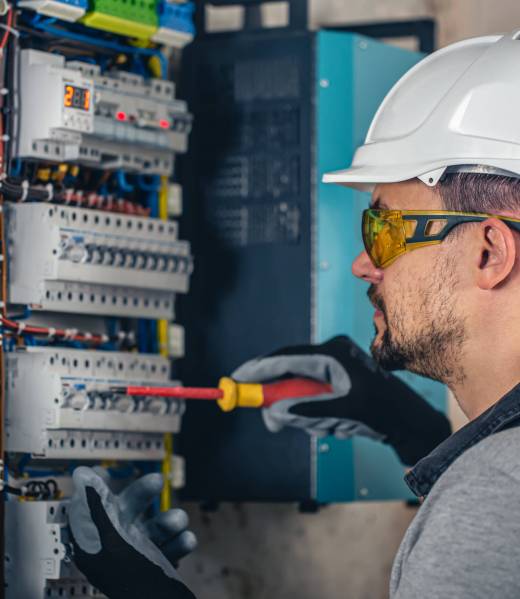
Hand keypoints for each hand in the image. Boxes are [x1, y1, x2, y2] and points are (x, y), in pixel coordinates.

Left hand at [68, 467, 196, 598]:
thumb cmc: (127, 578)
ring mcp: (139, 552)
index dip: (100, 487)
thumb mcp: (108, 539)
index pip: (95, 505)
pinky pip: (171, 545)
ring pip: (155, 525)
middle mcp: (117, 543)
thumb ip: (97, 507)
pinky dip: (181, 541)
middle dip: (145, 492)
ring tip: (181, 520)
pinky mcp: (158, 563)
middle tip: (157, 480)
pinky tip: (188, 540)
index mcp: (98, 539)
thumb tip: (83, 474)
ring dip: (170, 520)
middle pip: (130, 508)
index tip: (106, 470)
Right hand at [232, 335, 450, 464]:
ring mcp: (332, 367)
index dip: (258, 369)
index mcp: (331, 354)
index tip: (236, 381)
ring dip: (304, 413)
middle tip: (273, 422)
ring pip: (298, 389)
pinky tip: (336, 425)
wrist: (408, 420)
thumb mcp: (343, 412)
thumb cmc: (382, 412)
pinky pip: (310, 396)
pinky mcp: (334, 380)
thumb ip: (306, 410)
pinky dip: (313, 414)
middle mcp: (329, 355)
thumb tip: (274, 412)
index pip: (285, 358)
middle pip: (288, 373)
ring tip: (329, 426)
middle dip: (281, 400)